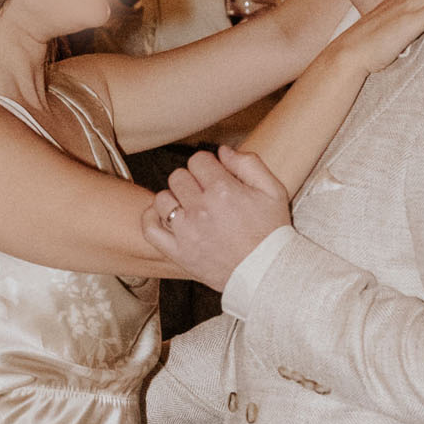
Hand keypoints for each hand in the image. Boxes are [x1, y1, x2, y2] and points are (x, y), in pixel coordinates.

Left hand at [142, 146, 290, 290]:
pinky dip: (151, 218)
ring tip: (189, 209)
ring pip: (162, 198)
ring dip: (174, 199)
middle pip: (178, 176)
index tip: (215, 177)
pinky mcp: (177, 252)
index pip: (198, 160)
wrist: (266, 273)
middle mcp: (201, 208)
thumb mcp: (273, 190)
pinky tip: (164, 216)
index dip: (207, 166)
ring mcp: (186, 231)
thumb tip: (223, 151)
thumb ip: (249, 163)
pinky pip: (149, 227)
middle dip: (191, 181)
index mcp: (223, 190)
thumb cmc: (271, 232)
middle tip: (204, 194)